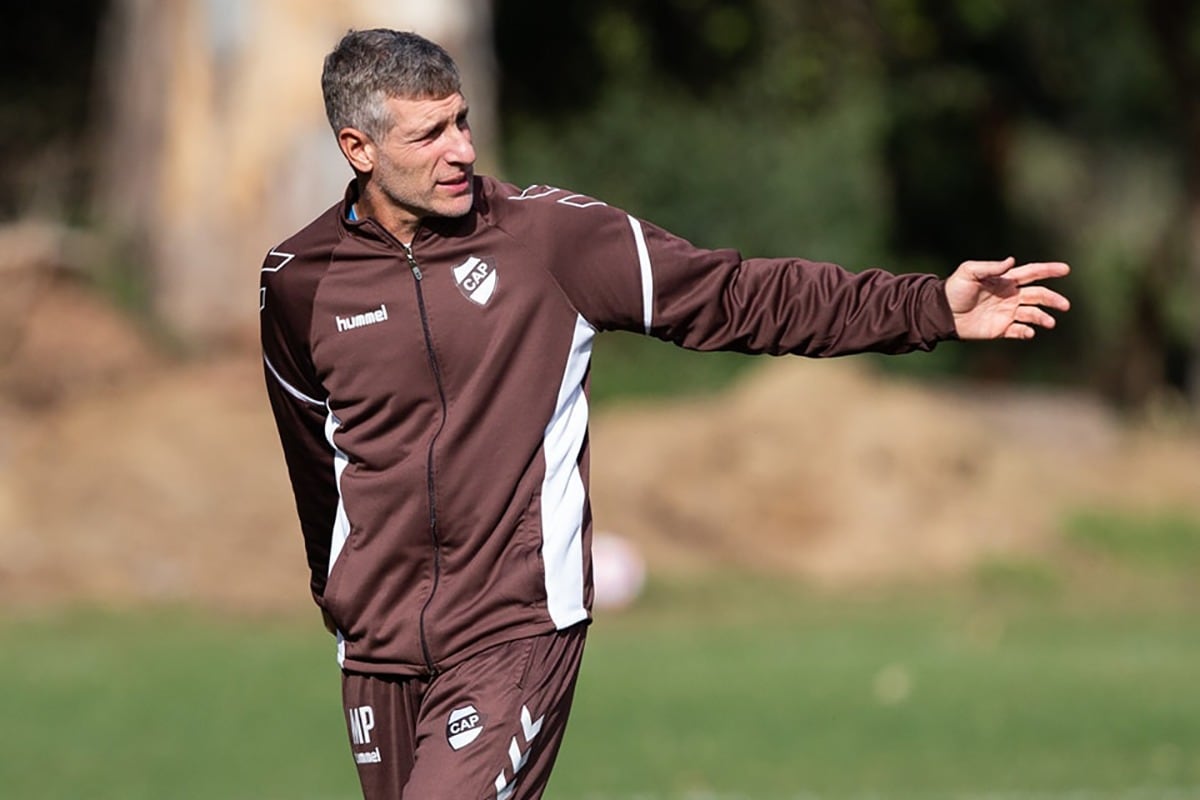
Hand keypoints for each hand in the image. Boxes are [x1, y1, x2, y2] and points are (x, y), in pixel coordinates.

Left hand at [945, 257, 1070, 339]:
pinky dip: (1026, 332)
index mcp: (1006, 280)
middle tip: (1065, 305)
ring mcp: (1007, 313)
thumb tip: (1012, 261)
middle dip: (1053, 299)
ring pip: (1033, 314)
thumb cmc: (954, 289)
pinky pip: (1019, 331)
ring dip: (1043, 318)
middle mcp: (1010, 296)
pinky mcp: (1000, 329)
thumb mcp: (969, 272)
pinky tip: (1029, 333)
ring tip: (1049, 322)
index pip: (1032, 273)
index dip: (1049, 270)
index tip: (1066, 269)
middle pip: (1038, 296)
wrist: (942, 313)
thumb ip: (990, 267)